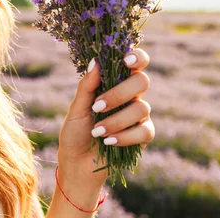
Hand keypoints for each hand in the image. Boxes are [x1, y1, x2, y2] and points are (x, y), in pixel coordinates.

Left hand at [56, 48, 155, 187]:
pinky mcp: (143, 136)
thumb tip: (95, 61)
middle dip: (119, 93)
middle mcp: (130, 96)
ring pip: (141, 108)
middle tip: (97, 106)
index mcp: (115, 83)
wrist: (77, 162)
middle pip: (142, 81)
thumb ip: (87, 86)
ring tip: (97, 131)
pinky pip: (145, 131)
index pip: (135, 63)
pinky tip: (108, 141)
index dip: (137, 56)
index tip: (126, 59)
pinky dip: (125, 136)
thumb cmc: (75, 132)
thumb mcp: (77, 109)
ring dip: (116, 120)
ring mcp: (139, 116)